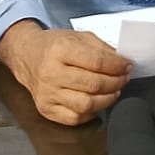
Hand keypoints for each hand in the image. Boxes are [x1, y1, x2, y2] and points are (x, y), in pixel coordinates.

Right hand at [0, 22, 132, 125]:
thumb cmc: (54, 45)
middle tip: (124, 79)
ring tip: (113, 91)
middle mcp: (51, 73)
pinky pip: (75, 118)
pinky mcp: (46, 109)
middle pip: (94, 84)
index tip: (127, 66)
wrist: (26, 56)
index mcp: (60, 50)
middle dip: (116, 82)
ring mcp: (48, 94)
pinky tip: (96, 102)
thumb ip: (101, 47)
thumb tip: (122, 62)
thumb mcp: (78, 36)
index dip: (117, 66)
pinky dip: (91, 112)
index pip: (97, 62)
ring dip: (107, 99)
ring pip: (86, 104)